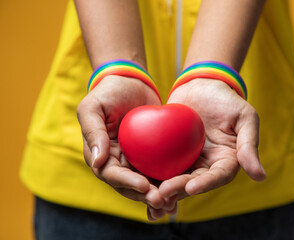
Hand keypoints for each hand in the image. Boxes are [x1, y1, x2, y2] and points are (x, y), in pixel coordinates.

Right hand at [77, 75, 175, 217]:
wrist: (130, 83)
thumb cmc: (108, 92)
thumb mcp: (93, 107)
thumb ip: (93, 132)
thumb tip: (97, 161)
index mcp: (100, 155)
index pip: (111, 174)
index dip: (126, 182)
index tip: (144, 186)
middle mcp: (117, 162)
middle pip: (129, 186)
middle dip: (144, 195)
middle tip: (162, 201)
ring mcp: (134, 160)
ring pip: (145, 184)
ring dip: (157, 195)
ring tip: (172, 204)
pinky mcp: (151, 156)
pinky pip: (159, 171)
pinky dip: (168, 182)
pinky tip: (182, 189)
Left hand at [151, 78, 265, 219]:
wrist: (202, 86)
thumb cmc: (227, 99)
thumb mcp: (245, 118)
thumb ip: (249, 145)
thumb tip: (260, 176)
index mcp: (226, 161)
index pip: (217, 177)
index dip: (205, 184)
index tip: (191, 187)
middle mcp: (207, 166)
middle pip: (192, 182)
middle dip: (177, 189)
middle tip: (161, 193)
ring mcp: (188, 161)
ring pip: (175, 179)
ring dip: (161, 190)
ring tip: (148, 195)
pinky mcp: (170, 154)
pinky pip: (160, 165)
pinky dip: (150, 175)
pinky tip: (137, 181)